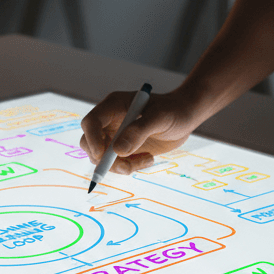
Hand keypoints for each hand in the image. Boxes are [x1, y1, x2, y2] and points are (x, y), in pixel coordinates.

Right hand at [80, 90, 199, 175]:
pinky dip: (130, 167)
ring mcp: (115, 136)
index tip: (103, 155)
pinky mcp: (123, 149)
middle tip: (126, 165)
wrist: (184, 116)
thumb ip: (138, 132)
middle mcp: (109, 122)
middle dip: (104, 159)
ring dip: (120, 166)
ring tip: (146, 159)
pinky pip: (116, 165)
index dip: (92, 139)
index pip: (91, 123)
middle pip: (89, 143)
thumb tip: (117, 151)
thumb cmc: (174, 110)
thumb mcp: (159, 117)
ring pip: (101, 158)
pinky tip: (148, 158)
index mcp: (113, 107)